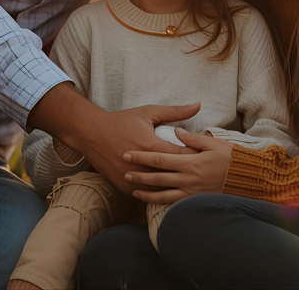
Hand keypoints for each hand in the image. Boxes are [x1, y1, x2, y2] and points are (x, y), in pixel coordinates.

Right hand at [28, 83, 199, 194]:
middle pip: (174, 174)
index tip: (207, 157)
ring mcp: (132, 178)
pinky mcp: (125, 186)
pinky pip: (145, 195)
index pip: (183, 154)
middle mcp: (143, 164)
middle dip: (189, 173)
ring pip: (161, 190)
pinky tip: (168, 193)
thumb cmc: (121, 121)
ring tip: (189, 186)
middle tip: (203, 173)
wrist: (91, 133)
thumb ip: (175, 111)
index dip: (197, 156)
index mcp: (151, 145)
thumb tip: (198, 104)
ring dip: (174, 188)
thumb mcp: (148, 112)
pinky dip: (156, 194)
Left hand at [122, 127, 232, 203]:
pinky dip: (161, 203)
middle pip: (157, 176)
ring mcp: (191, 192)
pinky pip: (174, 204)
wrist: (248, 179)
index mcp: (190, 162)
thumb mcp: (213, 143)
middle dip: (139, 174)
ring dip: (146, 193)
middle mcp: (188, 179)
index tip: (127, 154)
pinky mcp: (195, 201)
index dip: (142, 157)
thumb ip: (193, 138)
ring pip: (163, 194)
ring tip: (133, 190)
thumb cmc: (231, 159)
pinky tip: (152, 203)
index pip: (160, 158)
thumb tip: (177, 131)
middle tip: (124, 172)